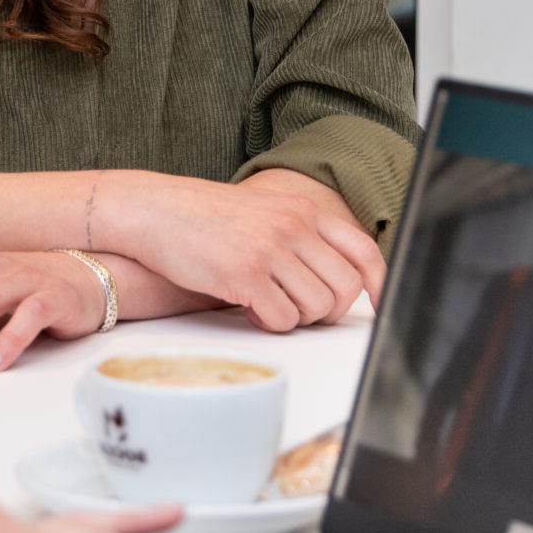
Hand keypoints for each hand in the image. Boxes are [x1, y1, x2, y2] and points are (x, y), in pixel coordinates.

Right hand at [105, 170, 384, 330]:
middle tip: (300, 308)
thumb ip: (301, 235)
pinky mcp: (246, 275)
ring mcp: (271, 249)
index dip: (378, 283)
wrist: (154, 210)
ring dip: (297, 317)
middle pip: (344, 288)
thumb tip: (336, 280)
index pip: (363, 250)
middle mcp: (294, 226)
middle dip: (328, 310)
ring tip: (269, 303)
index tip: (377, 302)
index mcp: (303, 209)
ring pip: (316, 308)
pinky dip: (271, 323)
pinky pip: (283, 319)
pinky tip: (250, 307)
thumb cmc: (206, 216)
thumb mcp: (265, 212)